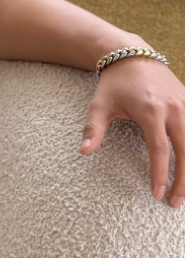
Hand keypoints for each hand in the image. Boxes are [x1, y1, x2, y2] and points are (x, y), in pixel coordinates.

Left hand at [79, 57, 184, 205]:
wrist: (133, 55)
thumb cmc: (114, 84)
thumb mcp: (99, 105)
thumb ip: (93, 129)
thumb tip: (84, 152)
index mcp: (150, 111)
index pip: (159, 149)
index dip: (160, 173)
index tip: (157, 194)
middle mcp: (173, 108)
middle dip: (183, 178)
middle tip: (176, 202)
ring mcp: (184, 104)